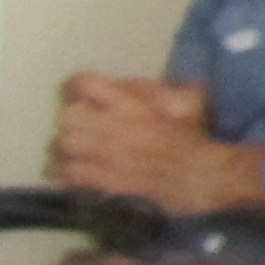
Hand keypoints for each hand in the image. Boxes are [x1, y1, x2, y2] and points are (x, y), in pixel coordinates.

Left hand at [47, 78, 255, 215]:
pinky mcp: (107, 180)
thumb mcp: (184, 101)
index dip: (77, 85)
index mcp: (131, 104)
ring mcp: (109, 155)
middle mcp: (114, 126)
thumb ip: (156, 90)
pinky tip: (70, 172)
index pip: (86, 84)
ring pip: (63, 146)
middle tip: (77, 125)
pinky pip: (71, 174)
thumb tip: (131, 86)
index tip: (79, 92)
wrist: (202, 175)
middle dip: (70, 120)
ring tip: (70, 150)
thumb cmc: (194, 137)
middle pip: (67, 117)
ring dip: (63, 147)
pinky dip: (65, 173)